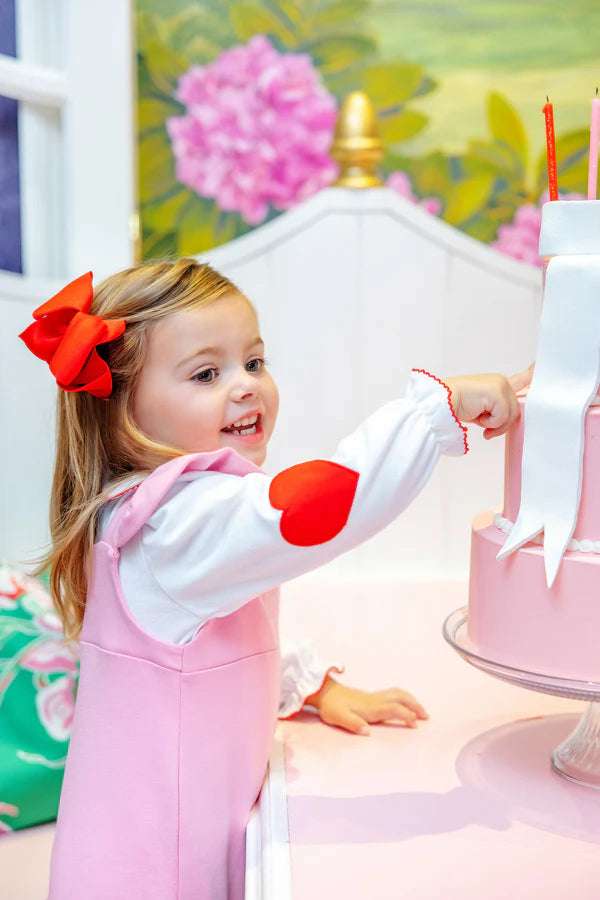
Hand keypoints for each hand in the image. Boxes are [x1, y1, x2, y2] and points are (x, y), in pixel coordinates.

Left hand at [304, 677, 427, 735]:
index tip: (415, 724)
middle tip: (426, 716)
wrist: (323, 691)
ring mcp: (373, 696)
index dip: (406, 715)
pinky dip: (403, 697)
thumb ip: (352, 723)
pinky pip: (392, 694)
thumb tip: (367, 731)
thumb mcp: (338, 717)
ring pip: (397, 694)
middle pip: (400, 698)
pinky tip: (404, 703)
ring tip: (420, 709)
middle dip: (414, 705)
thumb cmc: (331, 707)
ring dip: (411, 700)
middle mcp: (375, 700)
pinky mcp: (371, 696)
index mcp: (370, 707)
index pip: (393, 709)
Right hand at [444, 363, 533, 439]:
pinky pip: (502, 417)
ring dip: (495, 425)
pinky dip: (490, 423)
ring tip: (480, 423)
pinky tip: (478, 418)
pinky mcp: (496, 392)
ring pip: (511, 415)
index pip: (520, 379)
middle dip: (502, 424)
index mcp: (497, 383)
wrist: (442, 402)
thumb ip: (497, 410)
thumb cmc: (456, 406)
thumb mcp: (482, 409)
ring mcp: (500, 385)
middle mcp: (501, 381)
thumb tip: (510, 419)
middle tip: (487, 430)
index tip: (540, 368)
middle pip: (516, 410)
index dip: (531, 375)